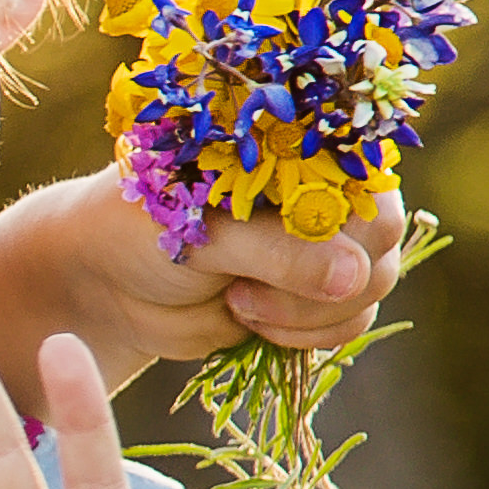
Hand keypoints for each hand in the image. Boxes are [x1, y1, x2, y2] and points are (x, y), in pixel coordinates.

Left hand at [0, 162, 401, 382]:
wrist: (105, 276)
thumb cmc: (144, 226)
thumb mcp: (204, 232)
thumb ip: (277, 253)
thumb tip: (354, 278)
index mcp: (306, 153)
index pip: (372, 188)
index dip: (346, 231)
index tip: (277, 255)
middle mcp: (328, 196)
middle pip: (383, 247)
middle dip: (321, 284)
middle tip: (241, 289)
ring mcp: (326, 250)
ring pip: (367, 293)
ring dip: (306, 314)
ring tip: (234, 300)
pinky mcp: (311, 299)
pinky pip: (344, 326)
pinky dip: (302, 335)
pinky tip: (244, 317)